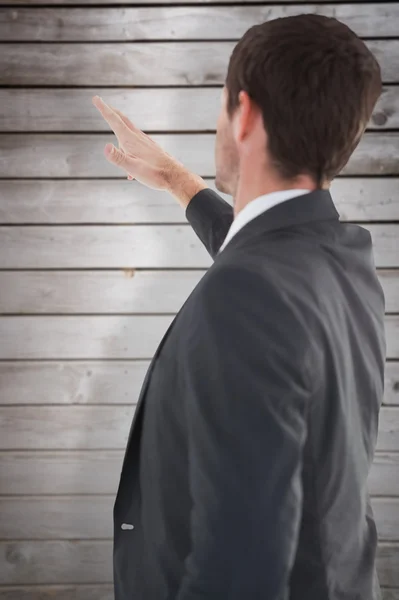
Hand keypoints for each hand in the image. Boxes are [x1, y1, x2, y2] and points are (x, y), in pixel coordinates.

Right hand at [92, 96, 207, 206]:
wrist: (175, 177)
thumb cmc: (155, 174)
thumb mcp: (133, 168)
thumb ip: (118, 158)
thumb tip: (105, 147)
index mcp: (130, 141)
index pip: (114, 121)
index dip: (103, 109)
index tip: (96, 98)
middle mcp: (138, 138)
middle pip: (123, 121)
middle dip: (112, 113)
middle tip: (104, 105)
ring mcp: (146, 142)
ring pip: (130, 131)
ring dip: (120, 127)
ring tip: (115, 130)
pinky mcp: (151, 148)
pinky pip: (137, 143)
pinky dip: (129, 146)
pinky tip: (131, 168)